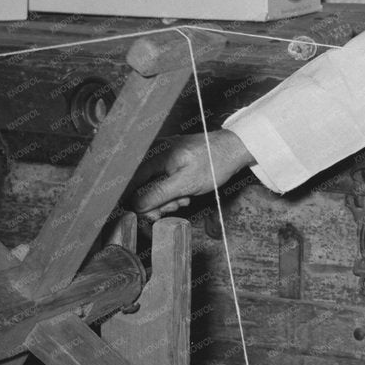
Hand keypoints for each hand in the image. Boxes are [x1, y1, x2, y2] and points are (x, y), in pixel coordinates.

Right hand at [132, 130, 252, 219]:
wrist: (233, 149)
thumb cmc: (214, 162)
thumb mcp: (186, 183)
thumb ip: (159, 194)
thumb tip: (136, 205)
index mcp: (154, 154)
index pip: (131, 183)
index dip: (137, 202)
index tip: (151, 215)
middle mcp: (153, 153)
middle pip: (139, 187)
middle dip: (156, 202)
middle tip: (175, 206)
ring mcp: (160, 157)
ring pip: (151, 187)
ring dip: (166, 199)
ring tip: (184, 198)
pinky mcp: (168, 162)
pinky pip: (161, 182)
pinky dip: (171, 193)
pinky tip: (185, 194)